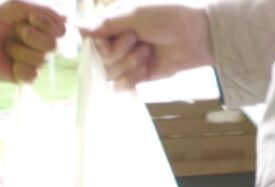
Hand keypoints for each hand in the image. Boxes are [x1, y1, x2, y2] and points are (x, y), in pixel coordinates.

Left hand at [0, 0, 67, 82]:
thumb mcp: (12, 6)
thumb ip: (40, 8)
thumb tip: (66, 18)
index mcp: (40, 25)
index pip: (60, 28)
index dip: (48, 24)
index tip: (30, 18)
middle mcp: (39, 42)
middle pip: (53, 45)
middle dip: (31, 37)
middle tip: (15, 32)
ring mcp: (32, 60)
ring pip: (41, 59)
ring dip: (19, 51)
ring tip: (6, 47)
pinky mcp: (24, 75)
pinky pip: (32, 74)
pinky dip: (18, 67)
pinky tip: (9, 63)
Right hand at [80, 4, 212, 89]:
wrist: (198, 34)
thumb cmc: (167, 15)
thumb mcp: (134, 13)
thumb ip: (105, 22)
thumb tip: (75, 26)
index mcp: (115, 23)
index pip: (91, 41)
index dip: (98, 44)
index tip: (109, 39)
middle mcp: (119, 42)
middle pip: (100, 59)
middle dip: (118, 51)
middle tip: (137, 40)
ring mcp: (129, 60)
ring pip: (111, 73)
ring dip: (129, 63)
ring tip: (148, 52)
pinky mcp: (141, 76)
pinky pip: (122, 85)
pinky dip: (132, 78)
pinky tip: (145, 68)